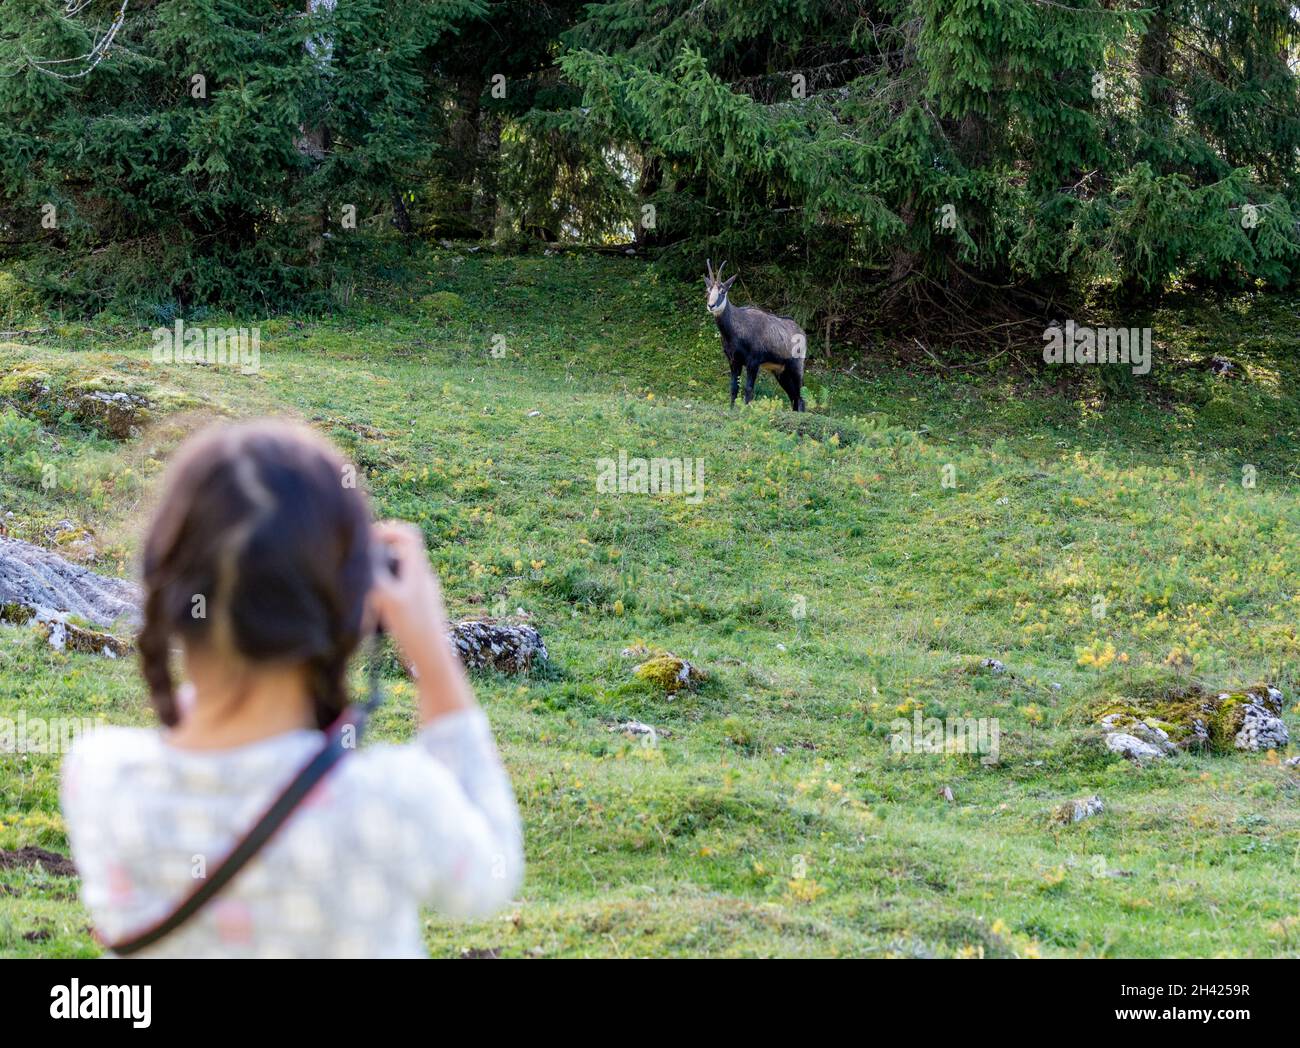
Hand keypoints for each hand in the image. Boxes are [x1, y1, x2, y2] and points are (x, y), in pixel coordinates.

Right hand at [368, 521, 451, 680]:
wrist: (433, 658)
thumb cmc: (414, 629)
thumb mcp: (389, 600)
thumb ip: (376, 576)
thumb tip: (361, 557)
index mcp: (419, 571)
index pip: (409, 535)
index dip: (389, 530)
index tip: (368, 540)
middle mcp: (423, 577)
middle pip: (405, 549)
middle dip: (383, 548)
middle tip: (362, 558)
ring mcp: (422, 592)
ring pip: (402, 568)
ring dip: (384, 568)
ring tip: (365, 580)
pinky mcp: (419, 606)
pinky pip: (402, 585)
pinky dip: (387, 586)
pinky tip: (375, 603)